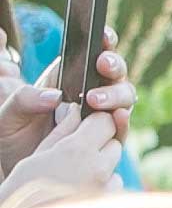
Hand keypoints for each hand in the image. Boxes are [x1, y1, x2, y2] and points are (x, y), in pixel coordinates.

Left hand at [0, 35, 129, 175]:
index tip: (102, 35)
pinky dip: (123, 121)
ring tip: (96, 100)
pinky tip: (117, 116)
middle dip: (113, 65)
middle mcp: (89, 95)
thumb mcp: (7, 116)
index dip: (103, 41)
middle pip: (114, 74)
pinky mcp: (108, 141)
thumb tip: (55, 96)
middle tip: (102, 65)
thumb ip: (23, 100)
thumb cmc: (10, 140)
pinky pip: (122, 128)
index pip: (91, 54)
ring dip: (116, 94)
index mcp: (66, 79)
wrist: (18, 172)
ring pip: (124, 98)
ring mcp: (101, 118)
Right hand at [0, 102, 120, 207]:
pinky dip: (103, 186)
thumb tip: (76, 111)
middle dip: (100, 143)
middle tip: (78, 152)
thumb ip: (62, 131)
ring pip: (114, 167)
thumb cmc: (24, 186)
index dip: (96, 121)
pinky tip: (80, 192)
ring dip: (101, 167)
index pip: (105, 121)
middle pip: (115, 143)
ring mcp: (107, 190)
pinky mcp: (110, 206)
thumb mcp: (38, 153)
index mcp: (77, 150)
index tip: (89, 125)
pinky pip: (114, 187)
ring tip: (74, 177)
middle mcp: (97, 168)